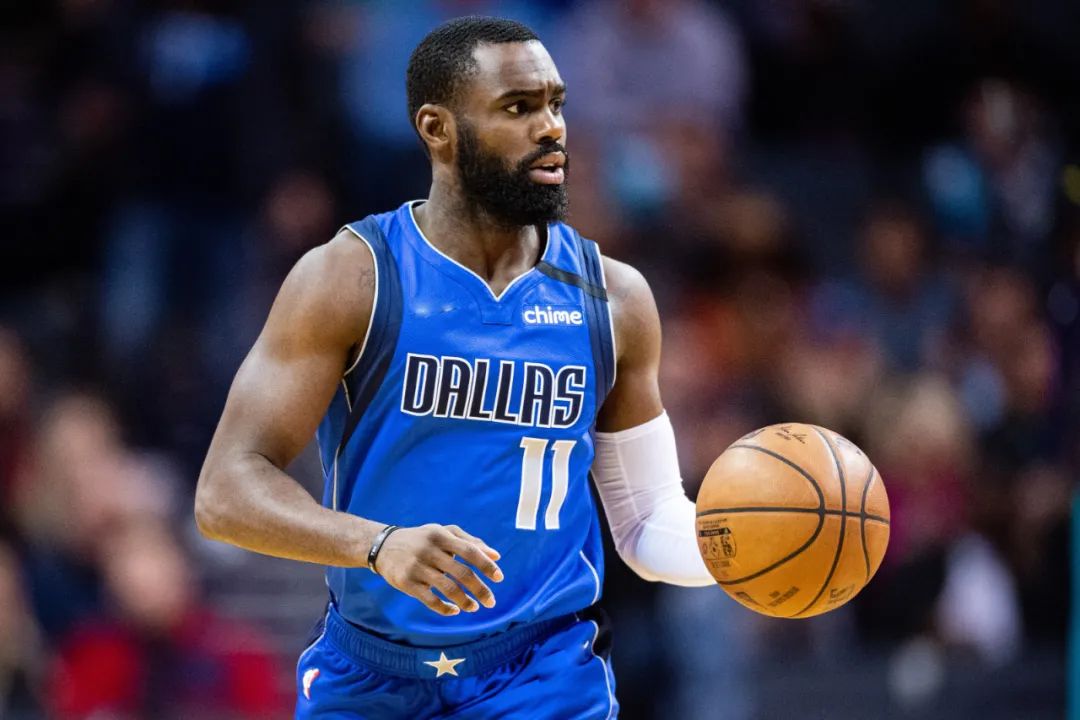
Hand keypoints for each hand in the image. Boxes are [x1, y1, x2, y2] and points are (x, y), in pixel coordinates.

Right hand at [374, 524, 503, 615]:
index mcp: (441, 535)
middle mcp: (429, 550)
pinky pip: (430, 600)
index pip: (469, 551)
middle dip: (480, 589)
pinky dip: (445, 608)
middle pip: (461, 573)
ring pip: (447, 589)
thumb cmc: (422, 539)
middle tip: (491, 602)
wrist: (383, 546)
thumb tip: (496, 556)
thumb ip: (470, 542)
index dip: (485, 565)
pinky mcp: (407, 583)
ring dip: (465, 601)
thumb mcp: (443, 533)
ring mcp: (417, 567)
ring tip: (474, 608)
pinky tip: (455, 611)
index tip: (499, 578)